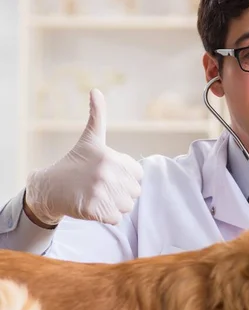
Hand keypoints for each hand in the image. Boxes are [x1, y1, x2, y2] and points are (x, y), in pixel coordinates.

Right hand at [24, 89, 142, 226]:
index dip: (125, 177)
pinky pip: (115, 219)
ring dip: (114, 205)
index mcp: (111, 157)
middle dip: (120, 192)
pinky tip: (92, 206)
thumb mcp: (90, 139)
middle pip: (134, 193)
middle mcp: (107, 173)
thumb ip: (98, 116)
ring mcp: (100, 192)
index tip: (108, 173)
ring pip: (126, 207)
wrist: (50, 187)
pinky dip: (106, 216)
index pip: (138, 175)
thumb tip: (96, 91)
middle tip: (100, 186)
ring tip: (96, 195)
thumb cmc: (75, 163)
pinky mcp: (94, 209)